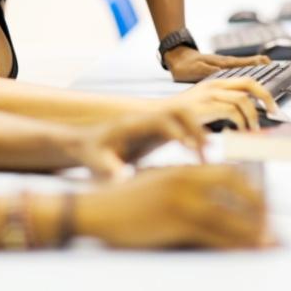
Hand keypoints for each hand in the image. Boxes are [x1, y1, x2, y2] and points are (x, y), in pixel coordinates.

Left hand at [69, 109, 208, 179]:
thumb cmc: (89, 153)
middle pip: (177, 110)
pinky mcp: (156, 133)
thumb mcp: (95, 161)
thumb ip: (108, 168)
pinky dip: (193, 139)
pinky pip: (181, 128)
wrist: (83, 143)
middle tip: (206, 150)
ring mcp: (152, 124)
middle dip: (195, 127)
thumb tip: (120, 180)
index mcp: (131, 124)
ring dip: (198, 131)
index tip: (189, 149)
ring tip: (206, 156)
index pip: (159, 120)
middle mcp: (145, 119)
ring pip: (183, 116)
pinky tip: (197, 160)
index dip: (176, 132)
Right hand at [77, 165, 267, 248]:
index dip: (251, 190)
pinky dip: (235, 244)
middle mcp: (187, 180)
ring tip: (267, 243)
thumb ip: (183, 186)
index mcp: (183, 169)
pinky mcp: (175, 222)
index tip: (263, 205)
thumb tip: (210, 199)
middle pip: (237, 189)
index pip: (229, 174)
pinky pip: (215, 235)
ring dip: (253, 231)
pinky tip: (245, 251)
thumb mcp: (157, 183)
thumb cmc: (124, 200)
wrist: (96, 209)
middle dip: (259, 208)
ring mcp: (182, 200)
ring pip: (230, 216)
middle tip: (271, 225)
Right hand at [162, 77, 278, 130]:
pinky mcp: (204, 106)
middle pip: (249, 83)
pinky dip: (240, 122)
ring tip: (252, 128)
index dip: (263, 92)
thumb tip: (245, 117)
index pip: (246, 81)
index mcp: (215, 84)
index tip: (272, 105)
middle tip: (274, 112)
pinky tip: (239, 130)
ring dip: (252, 116)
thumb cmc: (180, 117)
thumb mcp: (204, 107)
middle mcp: (214, 85)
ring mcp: (209, 94)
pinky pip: (231, 111)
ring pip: (243, 99)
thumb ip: (222, 107)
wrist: (157, 117)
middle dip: (266, 97)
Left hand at [163, 45, 275, 82]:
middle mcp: (223, 63)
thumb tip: (220, 71)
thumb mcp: (193, 69)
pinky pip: (235, 68)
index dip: (253, 63)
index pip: (240, 63)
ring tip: (266, 65)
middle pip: (244, 63)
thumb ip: (206, 71)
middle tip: (271, 63)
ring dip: (254, 65)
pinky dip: (245, 68)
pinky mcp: (218, 67)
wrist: (176, 58)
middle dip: (258, 63)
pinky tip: (248, 71)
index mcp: (219, 64)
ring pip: (241, 65)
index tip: (265, 62)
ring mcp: (222, 64)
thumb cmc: (184, 65)